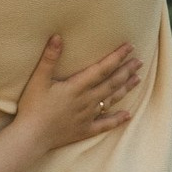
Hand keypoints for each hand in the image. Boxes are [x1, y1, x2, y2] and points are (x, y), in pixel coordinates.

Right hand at [12, 36, 140, 152]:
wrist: (32, 135)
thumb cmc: (33, 106)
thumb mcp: (38, 79)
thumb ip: (49, 58)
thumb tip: (58, 37)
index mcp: (77, 86)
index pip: (102, 69)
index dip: (116, 57)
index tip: (128, 47)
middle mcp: (87, 101)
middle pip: (111, 83)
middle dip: (126, 70)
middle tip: (139, 61)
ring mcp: (88, 116)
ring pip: (111, 100)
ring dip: (125, 89)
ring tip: (138, 79)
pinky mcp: (85, 130)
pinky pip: (105, 124)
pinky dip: (118, 119)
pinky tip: (128, 115)